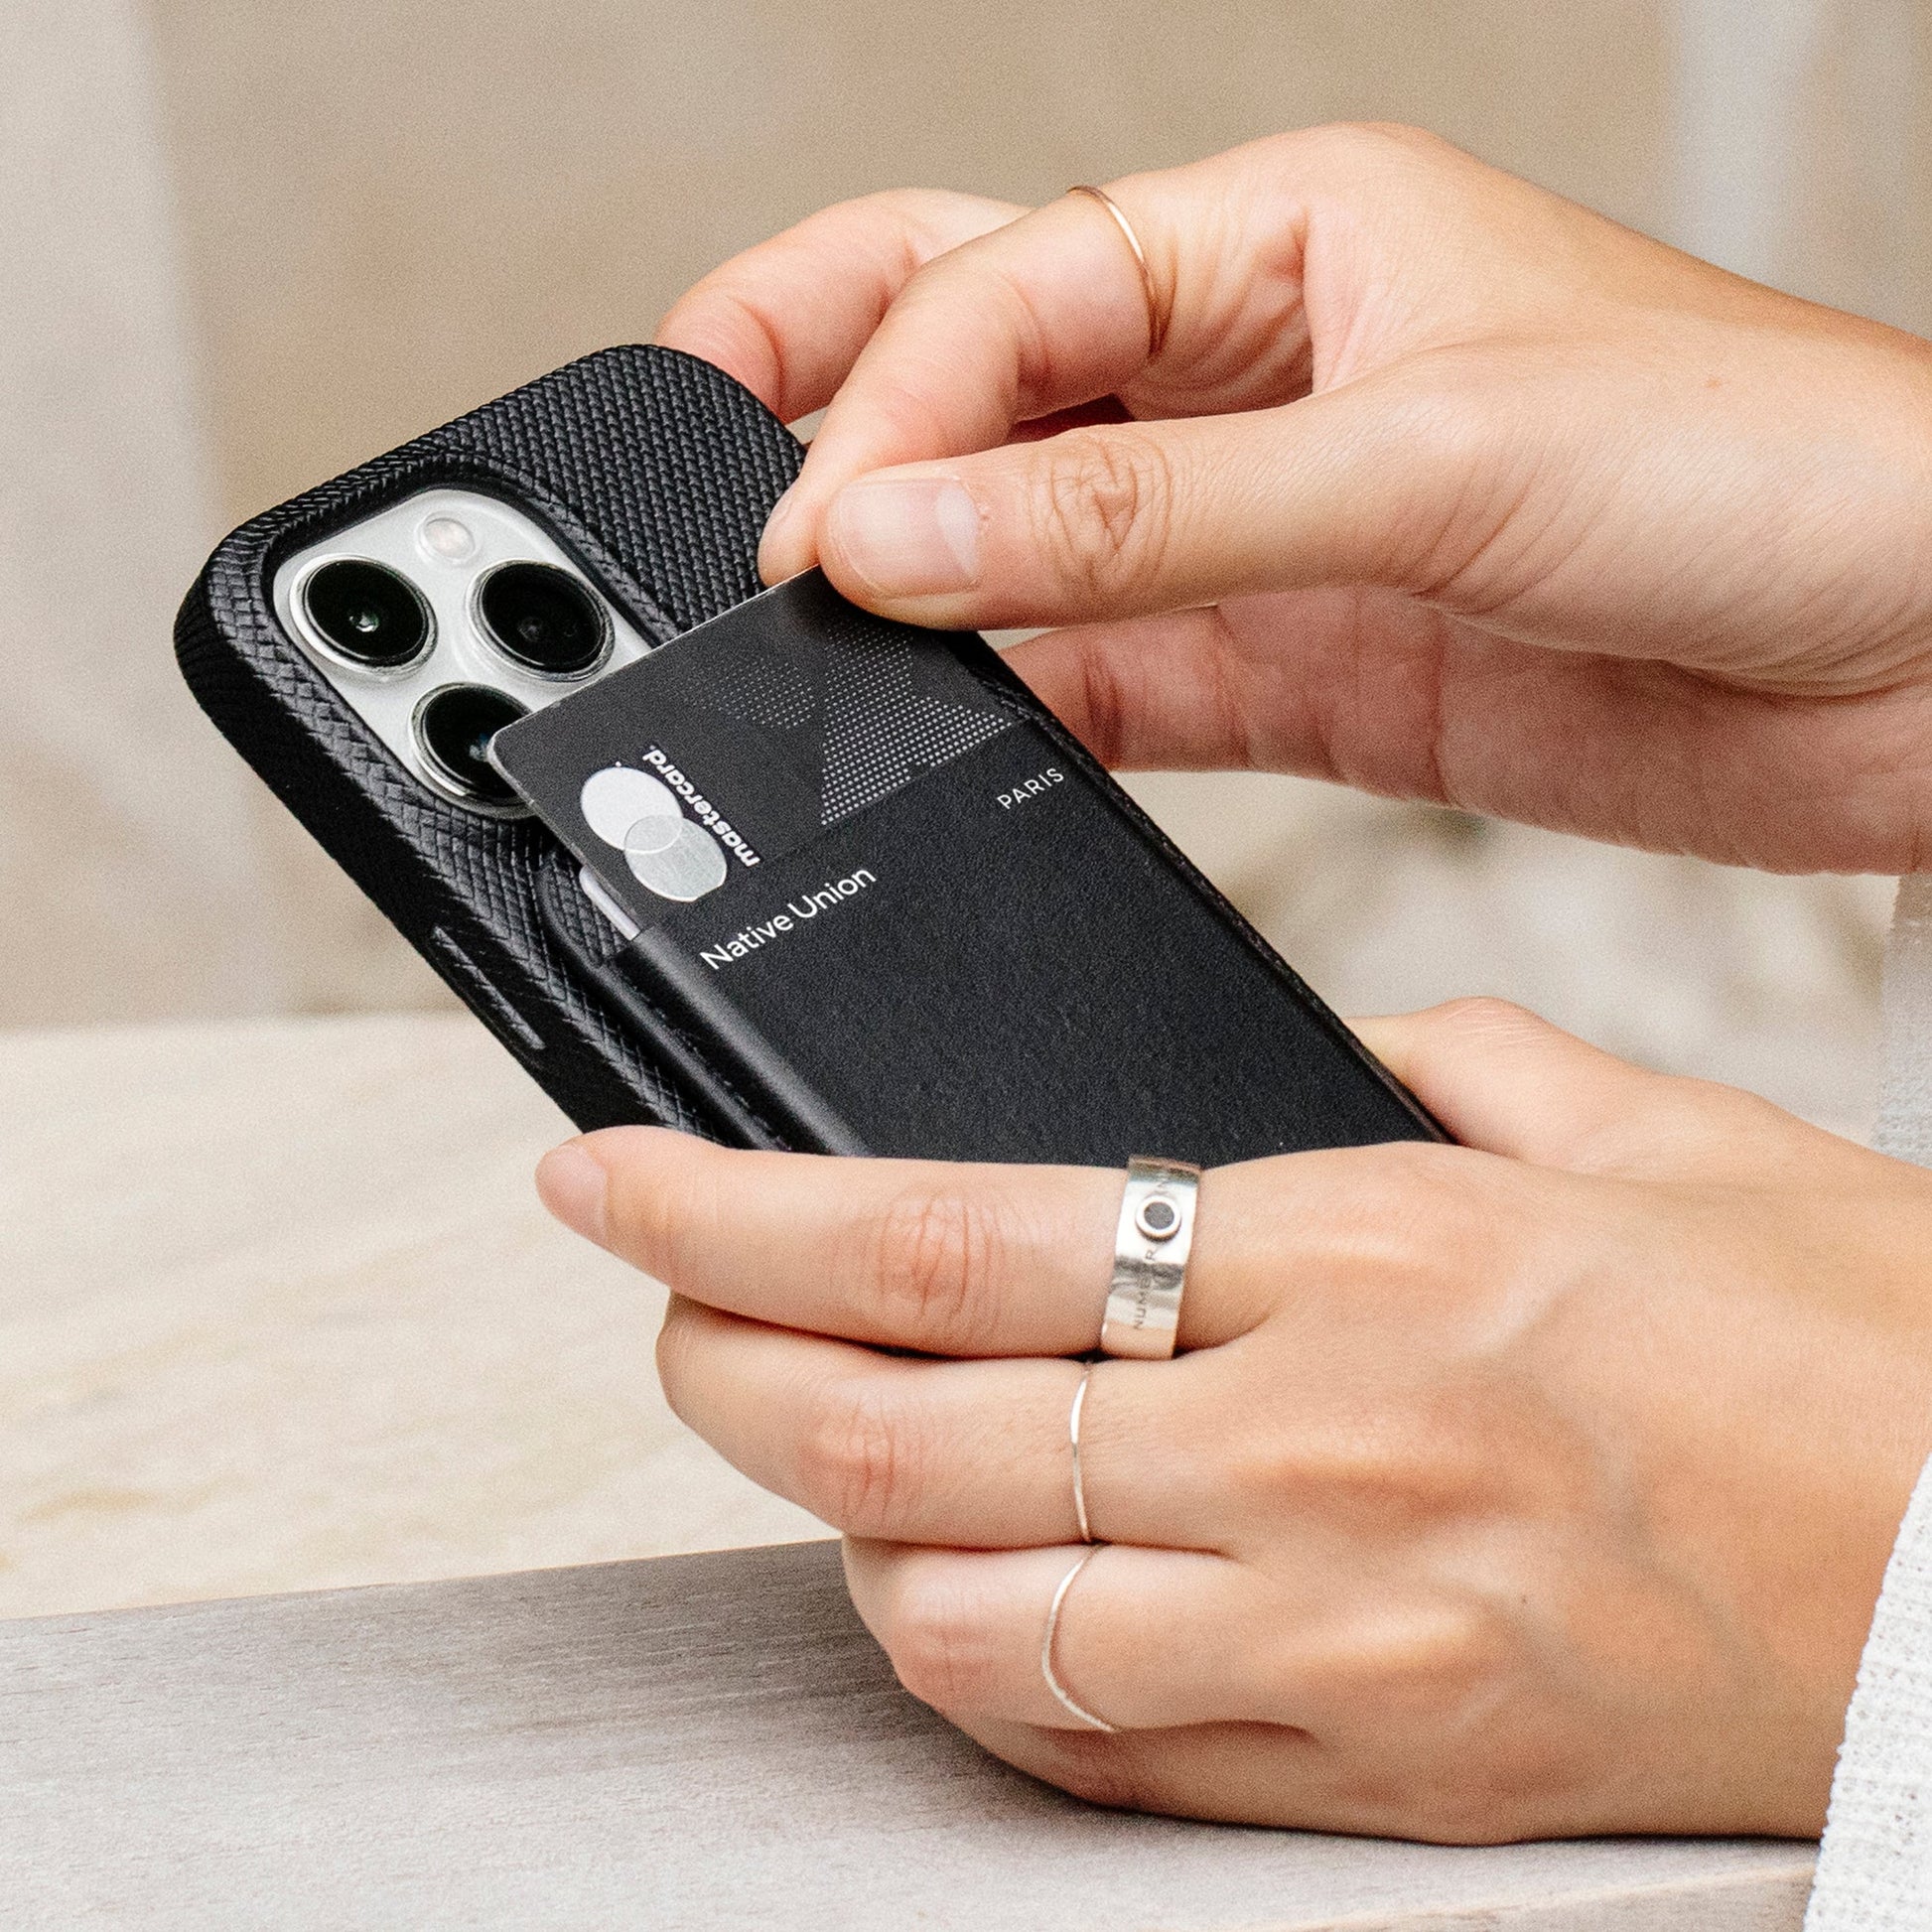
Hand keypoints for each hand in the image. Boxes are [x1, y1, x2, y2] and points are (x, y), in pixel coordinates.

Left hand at [537, 1001, 1931, 1840]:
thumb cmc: (1855, 1352)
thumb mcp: (1653, 1133)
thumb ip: (1453, 1063)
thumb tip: (1325, 1047)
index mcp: (1370, 1251)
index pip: (952, 1232)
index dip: (735, 1212)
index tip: (620, 1182)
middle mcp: (1321, 1448)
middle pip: (891, 1433)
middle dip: (713, 1366)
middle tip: (664, 1311)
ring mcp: (1336, 1632)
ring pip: (954, 1618)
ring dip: (836, 1529)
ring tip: (820, 1446)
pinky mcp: (1374, 1768)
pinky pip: (1089, 1752)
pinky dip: (979, 1668)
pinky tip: (970, 1589)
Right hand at [657, 129, 1931, 873]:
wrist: (1923, 658)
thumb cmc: (1767, 467)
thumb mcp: (1429, 461)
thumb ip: (1145, 523)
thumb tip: (897, 548)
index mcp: (1283, 240)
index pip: (1007, 292)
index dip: (886, 410)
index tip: (813, 537)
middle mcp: (1250, 374)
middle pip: (972, 360)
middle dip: (822, 404)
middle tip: (692, 477)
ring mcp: (1259, 530)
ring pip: (1022, 544)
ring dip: (922, 597)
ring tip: (821, 659)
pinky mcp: (1292, 670)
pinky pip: (1107, 684)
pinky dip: (1021, 717)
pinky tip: (956, 744)